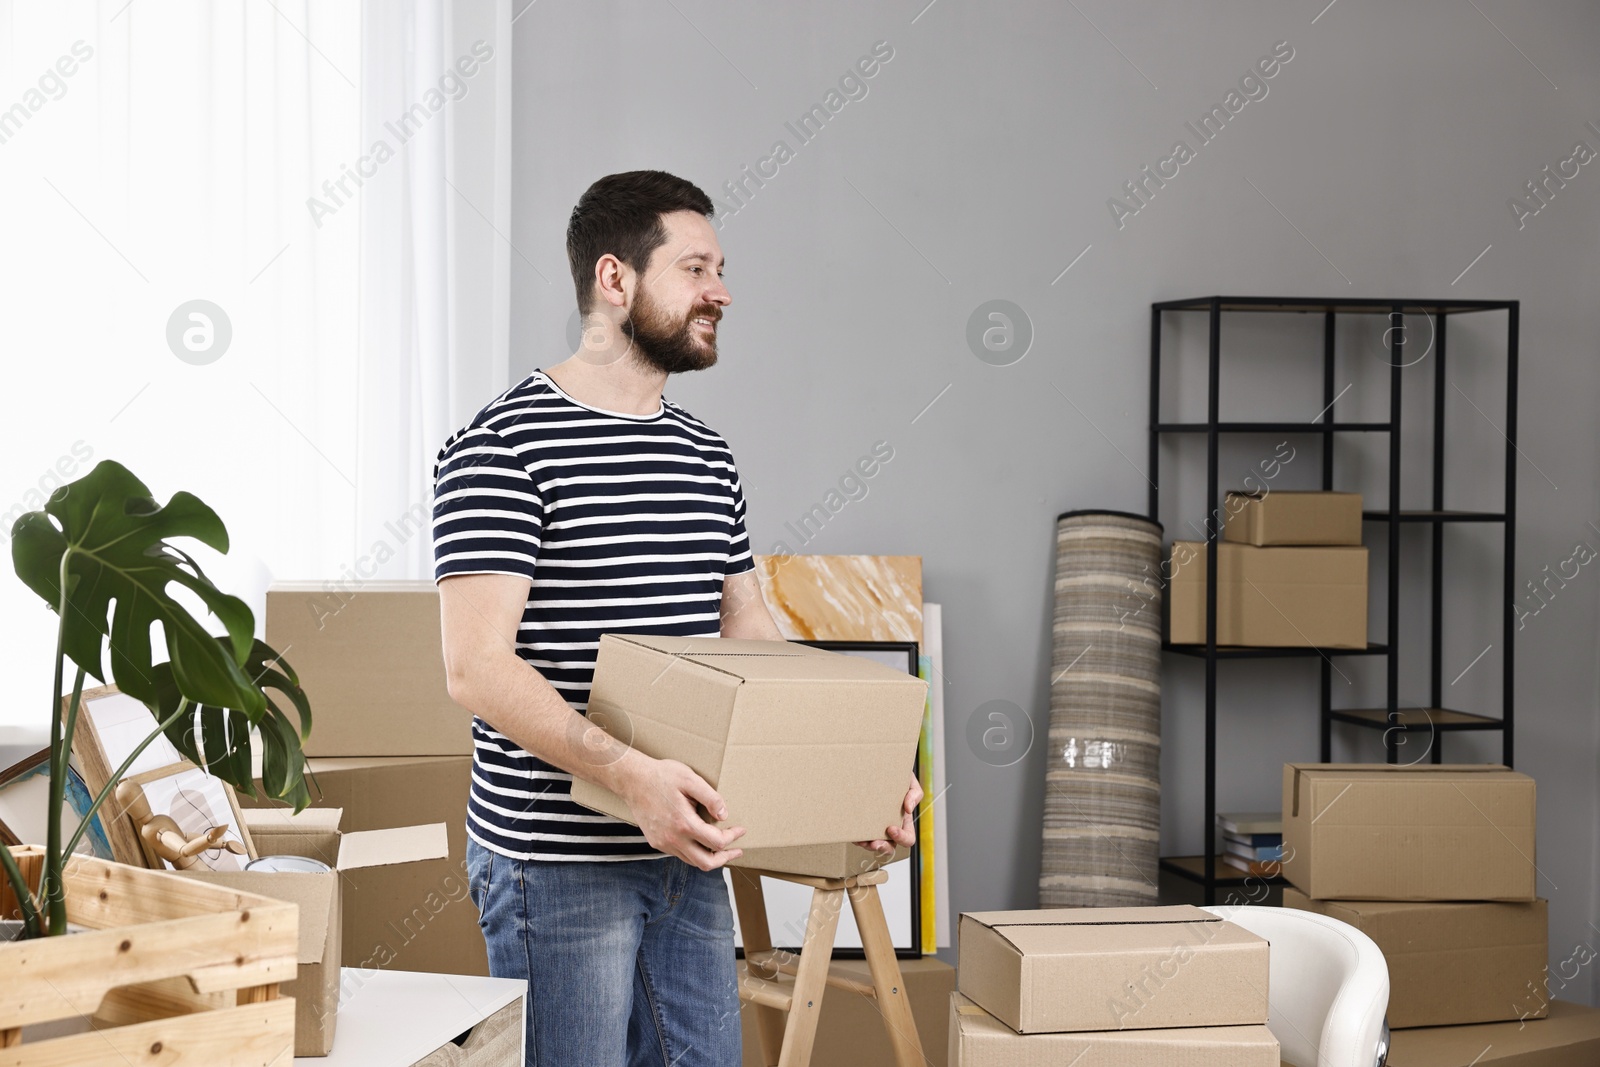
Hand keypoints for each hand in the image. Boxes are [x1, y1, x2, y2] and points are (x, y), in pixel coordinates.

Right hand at [619, 755, 745, 870]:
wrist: (632, 779)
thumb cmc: (662, 776)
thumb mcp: (690, 780)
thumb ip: (710, 798)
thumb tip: (724, 816)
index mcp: (684, 824)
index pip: (716, 842)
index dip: (733, 838)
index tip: (740, 830)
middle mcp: (672, 839)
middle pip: (705, 863)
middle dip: (724, 858)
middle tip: (736, 850)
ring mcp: (662, 843)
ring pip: (691, 861)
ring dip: (709, 856)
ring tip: (721, 847)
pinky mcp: (656, 842)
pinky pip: (679, 854)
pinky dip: (694, 851)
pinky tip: (699, 840)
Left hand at [855, 772, 922, 857]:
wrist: (879, 768)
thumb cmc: (896, 777)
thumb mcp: (910, 782)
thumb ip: (914, 794)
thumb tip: (908, 809)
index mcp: (904, 821)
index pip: (907, 838)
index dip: (901, 838)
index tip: (891, 828)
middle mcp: (890, 827)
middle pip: (890, 847)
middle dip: (883, 848)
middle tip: (874, 843)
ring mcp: (876, 827)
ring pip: (873, 845)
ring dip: (868, 846)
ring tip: (861, 840)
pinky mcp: (862, 824)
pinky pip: (860, 837)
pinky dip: (857, 839)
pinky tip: (853, 834)